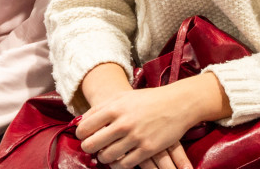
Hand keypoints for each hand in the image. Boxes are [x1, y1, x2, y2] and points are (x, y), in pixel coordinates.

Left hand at [76, 87, 198, 168]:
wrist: (178, 103)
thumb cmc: (148, 99)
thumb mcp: (124, 97)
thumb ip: (102, 108)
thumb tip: (81, 122)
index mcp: (115, 108)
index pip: (84, 127)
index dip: (81, 134)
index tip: (85, 135)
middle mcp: (123, 123)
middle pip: (92, 144)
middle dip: (89, 148)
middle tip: (93, 146)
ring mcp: (136, 137)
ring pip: (106, 157)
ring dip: (103, 157)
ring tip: (106, 153)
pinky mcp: (147, 149)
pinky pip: (124, 164)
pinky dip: (118, 164)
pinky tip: (119, 159)